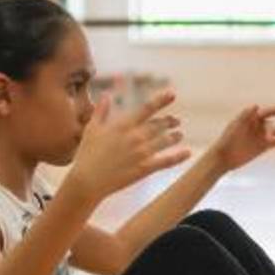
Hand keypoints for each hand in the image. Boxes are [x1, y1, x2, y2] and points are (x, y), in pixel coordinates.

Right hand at [64, 90, 190, 202]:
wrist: (87, 180)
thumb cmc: (87, 154)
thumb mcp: (91, 129)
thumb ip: (101, 111)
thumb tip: (106, 95)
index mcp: (123, 125)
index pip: (146, 108)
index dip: (161, 100)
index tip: (172, 93)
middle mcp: (136, 137)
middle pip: (159, 125)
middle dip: (169, 121)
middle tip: (176, 121)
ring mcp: (142, 153)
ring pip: (165, 141)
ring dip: (174, 137)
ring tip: (179, 135)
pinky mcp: (145, 168)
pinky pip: (166, 161)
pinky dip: (179, 156)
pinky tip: (187, 153)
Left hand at [211, 105, 274, 172]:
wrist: (223, 157)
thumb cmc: (226, 140)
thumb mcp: (235, 127)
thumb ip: (245, 116)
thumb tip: (256, 105)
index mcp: (250, 118)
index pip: (266, 112)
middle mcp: (257, 126)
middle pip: (271, 125)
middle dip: (273, 130)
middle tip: (269, 138)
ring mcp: (261, 136)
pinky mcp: (263, 146)